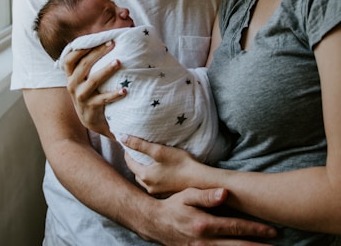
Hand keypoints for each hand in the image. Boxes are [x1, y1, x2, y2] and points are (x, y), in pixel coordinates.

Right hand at [64, 41, 125, 136]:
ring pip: (93, 80)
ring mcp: (81, 97)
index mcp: (71, 75)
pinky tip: (124, 90)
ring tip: (118, 62)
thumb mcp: (85, 78)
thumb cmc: (91, 92)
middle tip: (113, 44)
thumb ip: (89, 63)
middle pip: (83, 65)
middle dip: (98, 52)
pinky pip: (103, 99)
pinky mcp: (91, 108)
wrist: (91, 119)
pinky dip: (114, 94)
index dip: (81, 48)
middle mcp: (73, 84)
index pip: (70, 58)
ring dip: (106, 70)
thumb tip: (107, 40)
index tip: (97, 39)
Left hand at [123, 135, 196, 194]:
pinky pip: (154, 184)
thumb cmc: (180, 163)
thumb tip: (123, 138)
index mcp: (145, 176)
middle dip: (134, 162)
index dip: (128, 152)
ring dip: (143, 170)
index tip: (128, 144)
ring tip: (146, 161)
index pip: (129, 163)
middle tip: (136, 152)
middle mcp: (148, 187)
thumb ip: (140, 145)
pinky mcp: (165, 193)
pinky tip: (159, 171)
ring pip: (144, 180)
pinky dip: (152, 177)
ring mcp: (157, 192)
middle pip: (136, 172)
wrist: (199, 180)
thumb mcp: (159, 151)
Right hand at [145, 187, 276, 244]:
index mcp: (205, 225)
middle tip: (277, 245)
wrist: (156, 223)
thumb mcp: (187, 195)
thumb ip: (206, 195)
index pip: (236, 228)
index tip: (272, 230)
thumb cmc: (174, 205)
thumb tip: (225, 192)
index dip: (256, 230)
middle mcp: (206, 242)